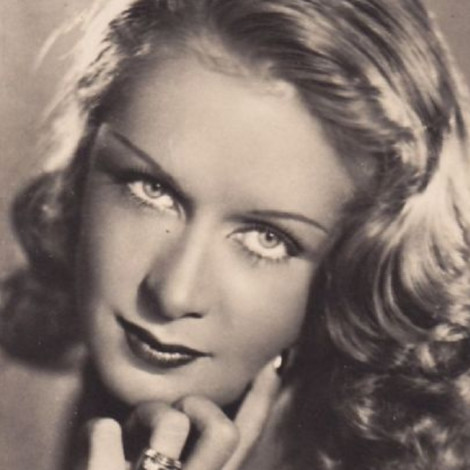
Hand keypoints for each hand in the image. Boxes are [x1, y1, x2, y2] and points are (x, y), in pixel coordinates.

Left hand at [80, 358, 282, 469]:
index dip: (262, 402)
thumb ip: (204, 459)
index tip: (269, 366)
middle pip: (225, 432)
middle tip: (175, 411)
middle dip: (199, 407)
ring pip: (172, 418)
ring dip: (146, 411)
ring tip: (129, 431)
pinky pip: (105, 427)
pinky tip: (92, 444)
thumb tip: (210, 419)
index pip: (245, 443)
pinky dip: (95, 430)